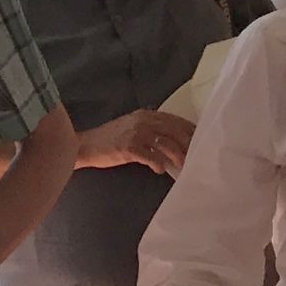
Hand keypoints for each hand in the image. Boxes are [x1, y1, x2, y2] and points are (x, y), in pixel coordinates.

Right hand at [77, 108, 193, 174]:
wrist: (85, 145)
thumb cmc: (108, 139)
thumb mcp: (130, 126)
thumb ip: (150, 128)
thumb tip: (172, 139)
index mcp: (146, 115)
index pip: (175, 120)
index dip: (189, 131)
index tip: (199, 140)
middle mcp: (143, 121)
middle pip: (175, 132)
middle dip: (187, 145)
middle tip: (195, 156)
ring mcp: (136, 134)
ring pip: (167, 144)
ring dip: (177, 157)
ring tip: (181, 166)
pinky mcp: (129, 148)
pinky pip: (152, 157)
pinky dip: (158, 165)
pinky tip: (159, 170)